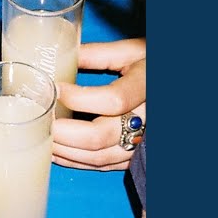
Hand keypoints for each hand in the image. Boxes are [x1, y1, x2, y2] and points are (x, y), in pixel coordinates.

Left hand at [52, 38, 145, 170]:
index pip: (113, 100)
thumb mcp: (133, 51)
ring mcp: (141, 141)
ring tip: (41, 137)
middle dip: (64, 132)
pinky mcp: (134, 155)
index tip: (56, 89)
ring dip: (66, 150)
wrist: (176, 86)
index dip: (80, 98)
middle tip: (41, 121)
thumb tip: (61, 56)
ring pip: (100, 156)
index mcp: (146, 87)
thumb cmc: (154, 66)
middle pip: (102, 136)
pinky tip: (56, 152)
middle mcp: (147, 118)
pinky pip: (103, 165)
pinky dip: (76, 161)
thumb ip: (99, 54)